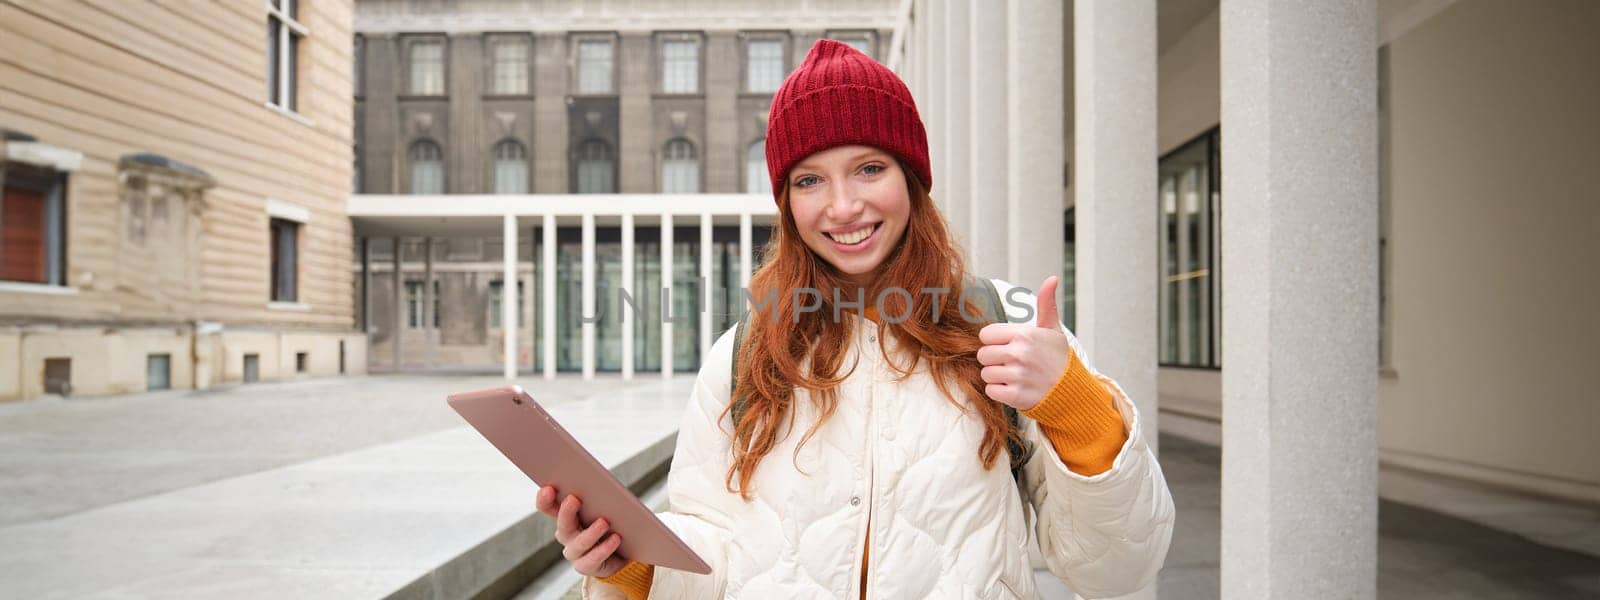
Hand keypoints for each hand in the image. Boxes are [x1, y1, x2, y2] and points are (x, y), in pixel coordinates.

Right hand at [535, 484, 627, 577]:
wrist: (621, 552)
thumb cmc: (611, 522)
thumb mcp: (603, 506)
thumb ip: (597, 496)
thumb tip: (601, 483)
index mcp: (566, 515)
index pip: (548, 507)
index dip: (545, 499)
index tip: (549, 488)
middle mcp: (566, 534)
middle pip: (562, 525)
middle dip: (566, 512)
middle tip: (573, 499)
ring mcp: (575, 552)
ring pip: (579, 544)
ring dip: (591, 533)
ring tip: (604, 522)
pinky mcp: (587, 566)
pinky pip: (593, 559)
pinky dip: (604, 548)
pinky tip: (616, 539)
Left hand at [976, 276, 1071, 410]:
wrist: (1072, 390)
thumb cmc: (1059, 358)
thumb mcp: (1053, 329)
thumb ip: (1046, 304)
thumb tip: (1052, 278)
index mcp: (1024, 334)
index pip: (986, 335)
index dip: (995, 341)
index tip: (1009, 346)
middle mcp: (1019, 353)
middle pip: (983, 355)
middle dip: (994, 360)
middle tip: (1012, 363)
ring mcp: (1017, 375)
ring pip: (986, 374)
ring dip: (997, 377)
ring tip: (1015, 376)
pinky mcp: (1015, 396)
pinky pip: (991, 391)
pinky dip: (1000, 392)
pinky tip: (1015, 387)